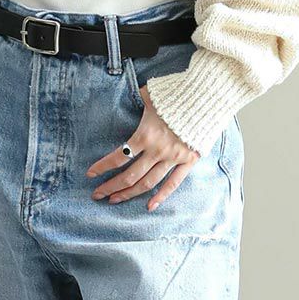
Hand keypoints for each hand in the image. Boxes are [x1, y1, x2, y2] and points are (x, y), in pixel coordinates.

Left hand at [87, 83, 201, 210]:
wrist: (207, 97)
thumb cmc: (177, 93)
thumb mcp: (149, 94)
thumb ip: (134, 100)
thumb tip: (121, 98)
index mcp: (145, 135)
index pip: (118, 156)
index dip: (102, 167)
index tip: (91, 174)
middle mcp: (158, 151)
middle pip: (130, 175)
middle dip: (111, 186)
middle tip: (97, 194)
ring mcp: (174, 158)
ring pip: (148, 183)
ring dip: (129, 193)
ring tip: (115, 200)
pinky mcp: (188, 161)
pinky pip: (173, 184)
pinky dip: (161, 196)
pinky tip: (149, 206)